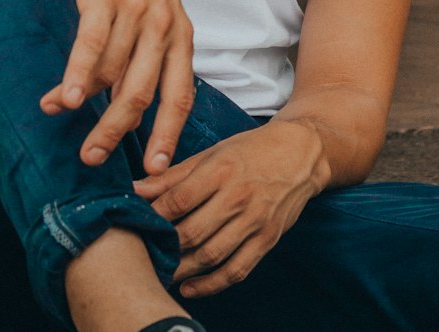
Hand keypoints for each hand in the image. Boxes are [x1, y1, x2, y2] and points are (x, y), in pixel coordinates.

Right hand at [39, 0, 194, 174]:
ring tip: (59, 115)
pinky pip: (90, 46)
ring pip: (110, 73)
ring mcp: (133, 8)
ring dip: (82, 103)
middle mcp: (162, 23)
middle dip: (117, 132)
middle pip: (142, 93)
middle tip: (94, 158)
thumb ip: (148, 51)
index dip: (167, 134)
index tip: (155, 170)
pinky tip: (61, 98)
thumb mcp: (158, 6)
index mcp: (180, 30)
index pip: (180, 94)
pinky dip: (76, 76)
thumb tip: (122, 101)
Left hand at [132, 120, 326, 297]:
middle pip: (192, 232)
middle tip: (144, 255)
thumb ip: (174, 175)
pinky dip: (211, 285)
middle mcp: (238, 196)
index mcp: (221, 169)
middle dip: (164, 248)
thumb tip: (136, 189)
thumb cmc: (251, 150)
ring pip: (211, 256)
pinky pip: (236, 270)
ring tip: (161, 273)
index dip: (154, 217)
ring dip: (182, 270)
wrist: (301, 153)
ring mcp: (255, 220)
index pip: (179, 200)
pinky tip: (190, 288)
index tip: (136, 225)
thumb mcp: (213, 153)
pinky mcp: (267, 239)